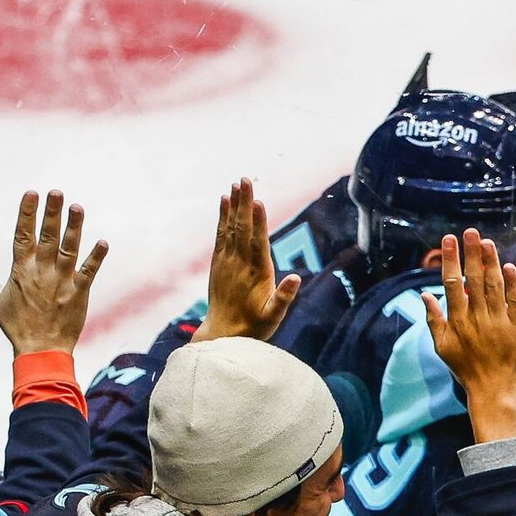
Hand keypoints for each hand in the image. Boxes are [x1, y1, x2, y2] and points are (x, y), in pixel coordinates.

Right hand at [0, 190, 107, 355]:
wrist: (40, 350)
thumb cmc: (17, 326)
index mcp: (21, 271)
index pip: (22, 235)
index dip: (26, 213)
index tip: (30, 193)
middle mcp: (41, 272)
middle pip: (47, 237)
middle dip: (50, 213)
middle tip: (55, 191)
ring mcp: (61, 281)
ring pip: (69, 249)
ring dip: (74, 228)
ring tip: (77, 207)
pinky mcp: (78, 293)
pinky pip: (89, 272)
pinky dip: (96, 258)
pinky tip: (103, 242)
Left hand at [192, 179, 301, 343]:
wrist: (222, 334)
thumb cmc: (253, 327)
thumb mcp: (273, 318)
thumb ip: (284, 298)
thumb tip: (296, 278)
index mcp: (257, 274)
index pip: (257, 243)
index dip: (258, 222)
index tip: (258, 202)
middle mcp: (239, 264)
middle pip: (242, 229)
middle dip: (244, 204)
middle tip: (245, 180)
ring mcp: (226, 262)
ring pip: (231, 228)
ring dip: (233, 205)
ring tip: (236, 184)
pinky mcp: (218, 262)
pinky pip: (221, 235)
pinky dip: (222, 217)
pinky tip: (224, 201)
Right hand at [421, 229, 515, 443]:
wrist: (496, 393)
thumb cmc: (467, 371)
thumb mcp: (443, 348)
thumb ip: (434, 321)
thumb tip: (425, 295)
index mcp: (458, 322)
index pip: (452, 283)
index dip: (451, 259)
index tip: (449, 239)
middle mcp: (478, 319)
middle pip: (474, 279)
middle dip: (471, 253)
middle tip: (470, 231)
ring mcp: (500, 322)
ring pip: (495, 286)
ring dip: (491, 262)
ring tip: (487, 242)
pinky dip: (513, 283)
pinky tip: (509, 266)